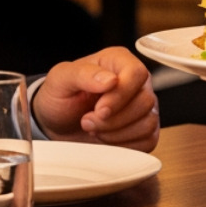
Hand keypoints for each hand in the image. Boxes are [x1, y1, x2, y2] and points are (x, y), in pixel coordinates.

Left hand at [34, 46, 158, 151]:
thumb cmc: (60, 96)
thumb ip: (83, 74)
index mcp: (118, 61)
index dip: (120, 96)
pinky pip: (147, 141)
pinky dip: (123, 145)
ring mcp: (143, 106)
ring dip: (116, 133)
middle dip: (113, 120)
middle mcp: (135, 81)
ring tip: (94, 128)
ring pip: (147, 123)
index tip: (99, 110)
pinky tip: (105, 138)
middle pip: (145, 101)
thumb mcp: (61, 79)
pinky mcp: (145, 129)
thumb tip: (110, 80)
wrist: (57, 123)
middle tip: (87, 121)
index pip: (137, 74)